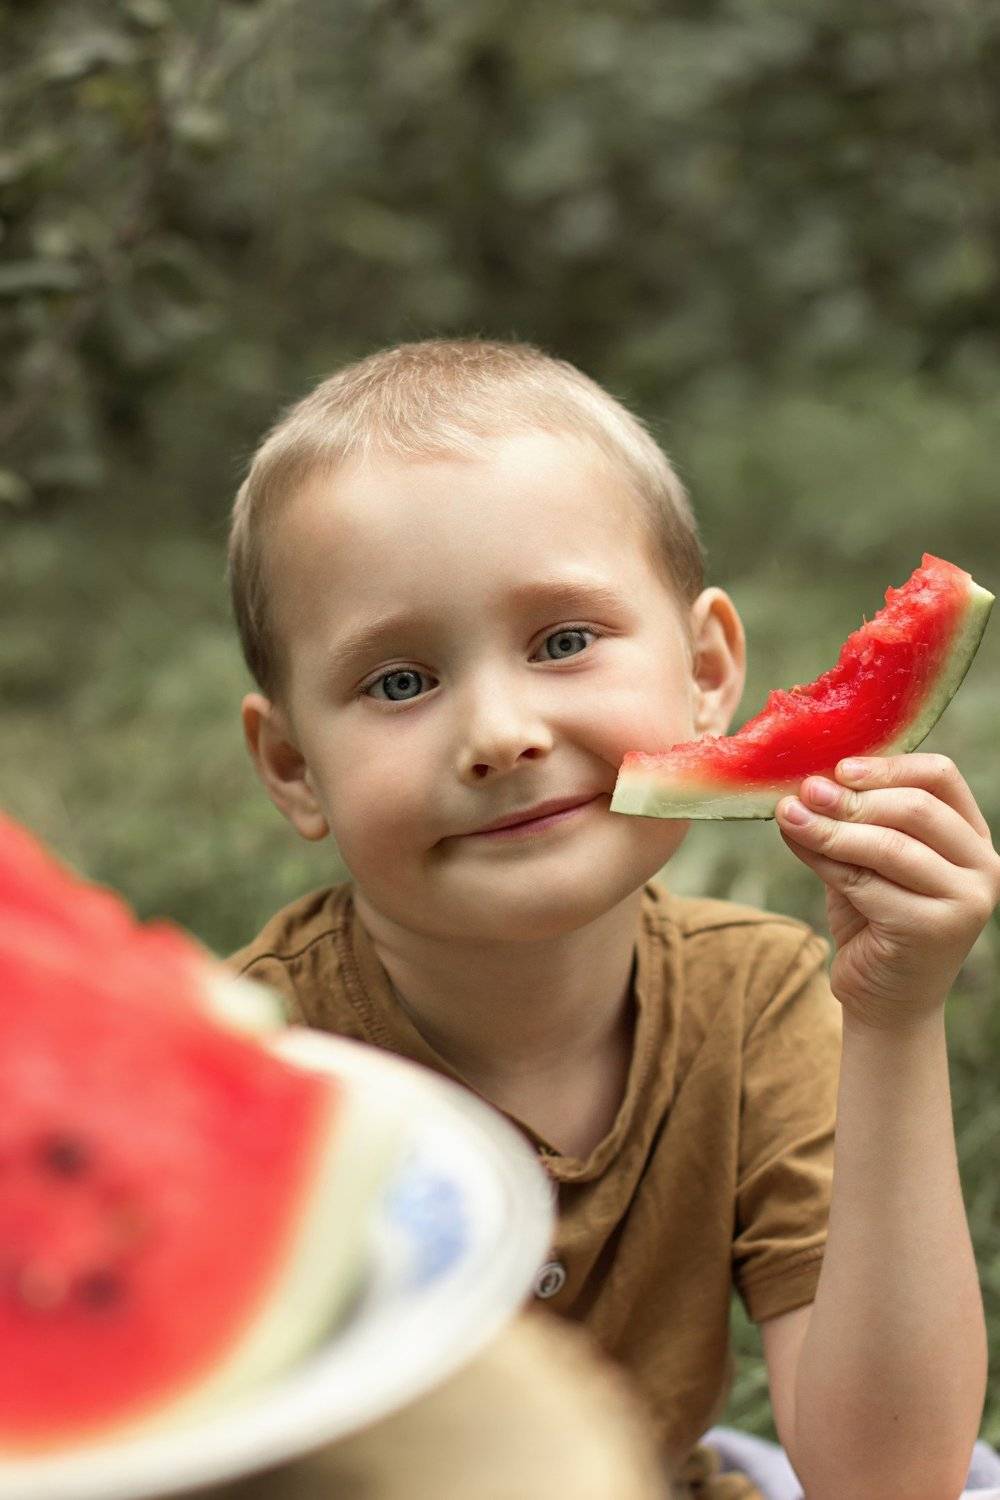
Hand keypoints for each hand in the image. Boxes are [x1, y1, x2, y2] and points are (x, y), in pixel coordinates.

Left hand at [775, 754, 999, 1029]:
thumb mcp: (866, 861)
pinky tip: (799, 845)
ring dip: (831, 828)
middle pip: (916, 808)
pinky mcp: (934, 930)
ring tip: (789, 814)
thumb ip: (850, 823)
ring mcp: (965, 900)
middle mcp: (981, 865)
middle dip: (853, 797)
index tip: (839, 767)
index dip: (888, 766)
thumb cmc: (876, 920)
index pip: (940, 777)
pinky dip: (826, 861)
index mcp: (971, 835)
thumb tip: (804, 785)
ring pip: (890, 846)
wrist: (886, 999)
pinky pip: (868, 883)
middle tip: (806, 790)